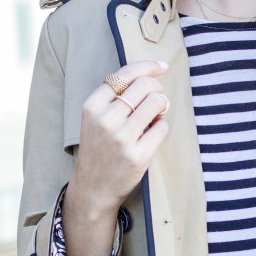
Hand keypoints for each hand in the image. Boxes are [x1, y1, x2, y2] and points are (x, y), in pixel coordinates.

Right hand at [63, 60, 170, 255]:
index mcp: (92, 106)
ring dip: (162, 106)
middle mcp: (105, 120)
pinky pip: (162, 128)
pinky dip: (162, 127)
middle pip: (145, 86)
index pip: (124, 74)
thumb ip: (116, 98)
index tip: (162, 66)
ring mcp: (122, 139)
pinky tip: (153, 133)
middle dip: (157, 88)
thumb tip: (152, 76)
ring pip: (156, 104)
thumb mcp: (96, 119)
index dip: (148, 66)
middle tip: (158, 98)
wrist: (93, 188)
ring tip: (156, 115)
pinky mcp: (138, 156)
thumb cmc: (99, 149)